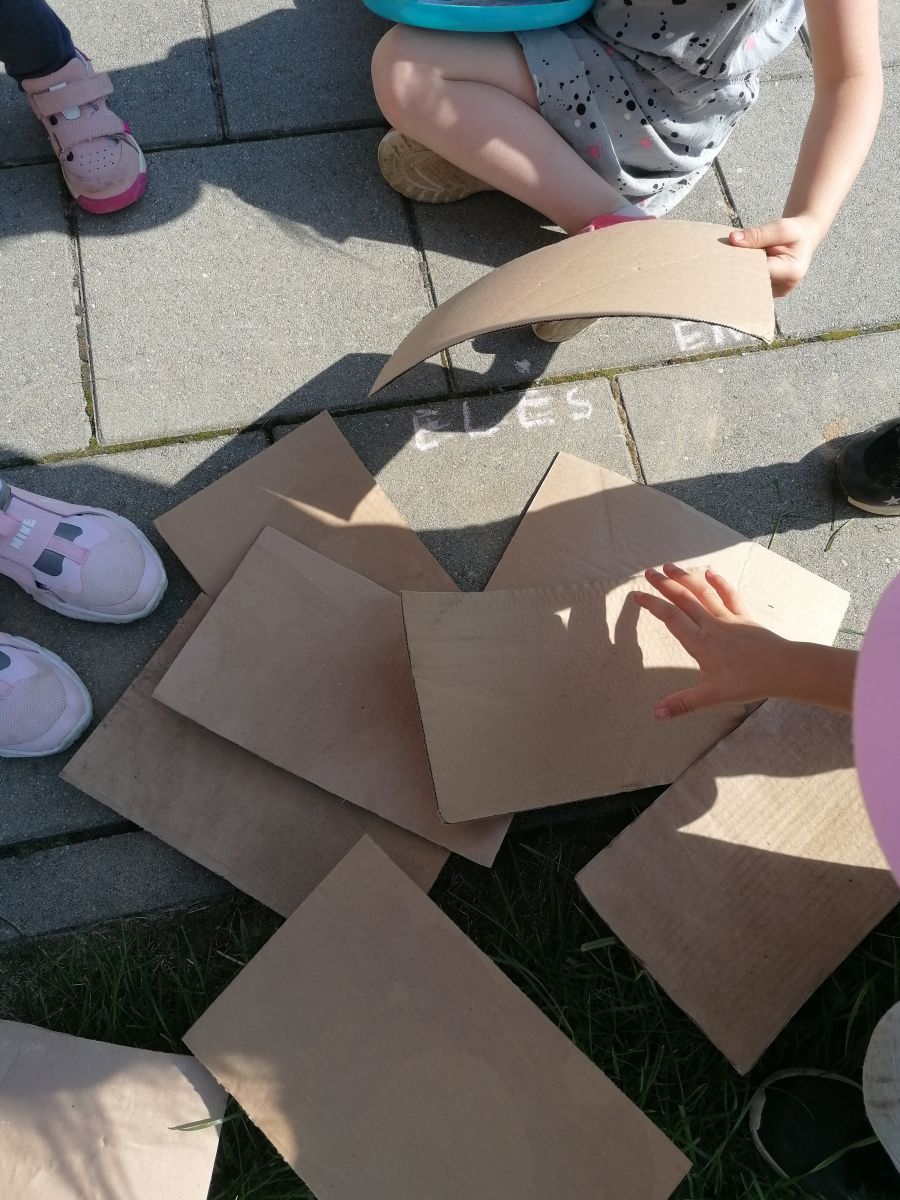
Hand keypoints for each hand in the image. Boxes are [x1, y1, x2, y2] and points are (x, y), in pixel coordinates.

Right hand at [632, 564, 787, 719]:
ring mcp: (728, 618)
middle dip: (664, 584)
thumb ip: (683, 703)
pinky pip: (729, 595)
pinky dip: (718, 582)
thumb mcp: (712, 696)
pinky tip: (709, 572)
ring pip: (703, 593)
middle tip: (648, 572)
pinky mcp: (744, 617)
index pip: (671, 617)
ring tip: (670, 566)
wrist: (785, 669)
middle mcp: (711, 625)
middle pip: (683, 599)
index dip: (652, 604)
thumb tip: (656, 714)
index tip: (636, 595)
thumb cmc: (749, 682)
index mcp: (700, 643)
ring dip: (685, 578)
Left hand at [729, 215, 822, 296]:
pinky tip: (740, 266)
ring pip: (749, 285)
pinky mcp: (767, 293)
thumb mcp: (780, 227)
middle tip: (725, 258)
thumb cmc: (794, 233)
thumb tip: (732, 238)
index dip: (743, 264)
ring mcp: (775, 293)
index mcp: (791, 272)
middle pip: (752, 281)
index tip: (729, 254)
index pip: (760, 271)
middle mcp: (784, 287)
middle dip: (739, 269)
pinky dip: (743, 275)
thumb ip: (757, 234)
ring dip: (740, 272)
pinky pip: (750, 285)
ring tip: (734, 260)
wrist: (803, 240)